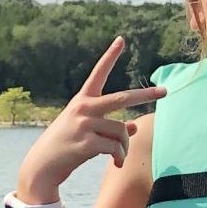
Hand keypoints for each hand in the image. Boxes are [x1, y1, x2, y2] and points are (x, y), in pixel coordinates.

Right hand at [15, 38, 164, 201]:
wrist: (41, 167)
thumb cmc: (63, 147)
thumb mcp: (84, 131)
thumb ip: (108, 126)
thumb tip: (134, 127)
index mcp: (81, 101)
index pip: (98, 74)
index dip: (110, 56)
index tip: (121, 40)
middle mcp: (83, 109)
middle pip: (122, 98)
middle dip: (146, 95)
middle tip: (165, 91)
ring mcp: (84, 125)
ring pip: (121, 129)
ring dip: (125, 145)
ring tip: (120, 156)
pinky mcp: (86, 143)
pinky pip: (115, 147)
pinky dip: (120, 156)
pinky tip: (117, 163)